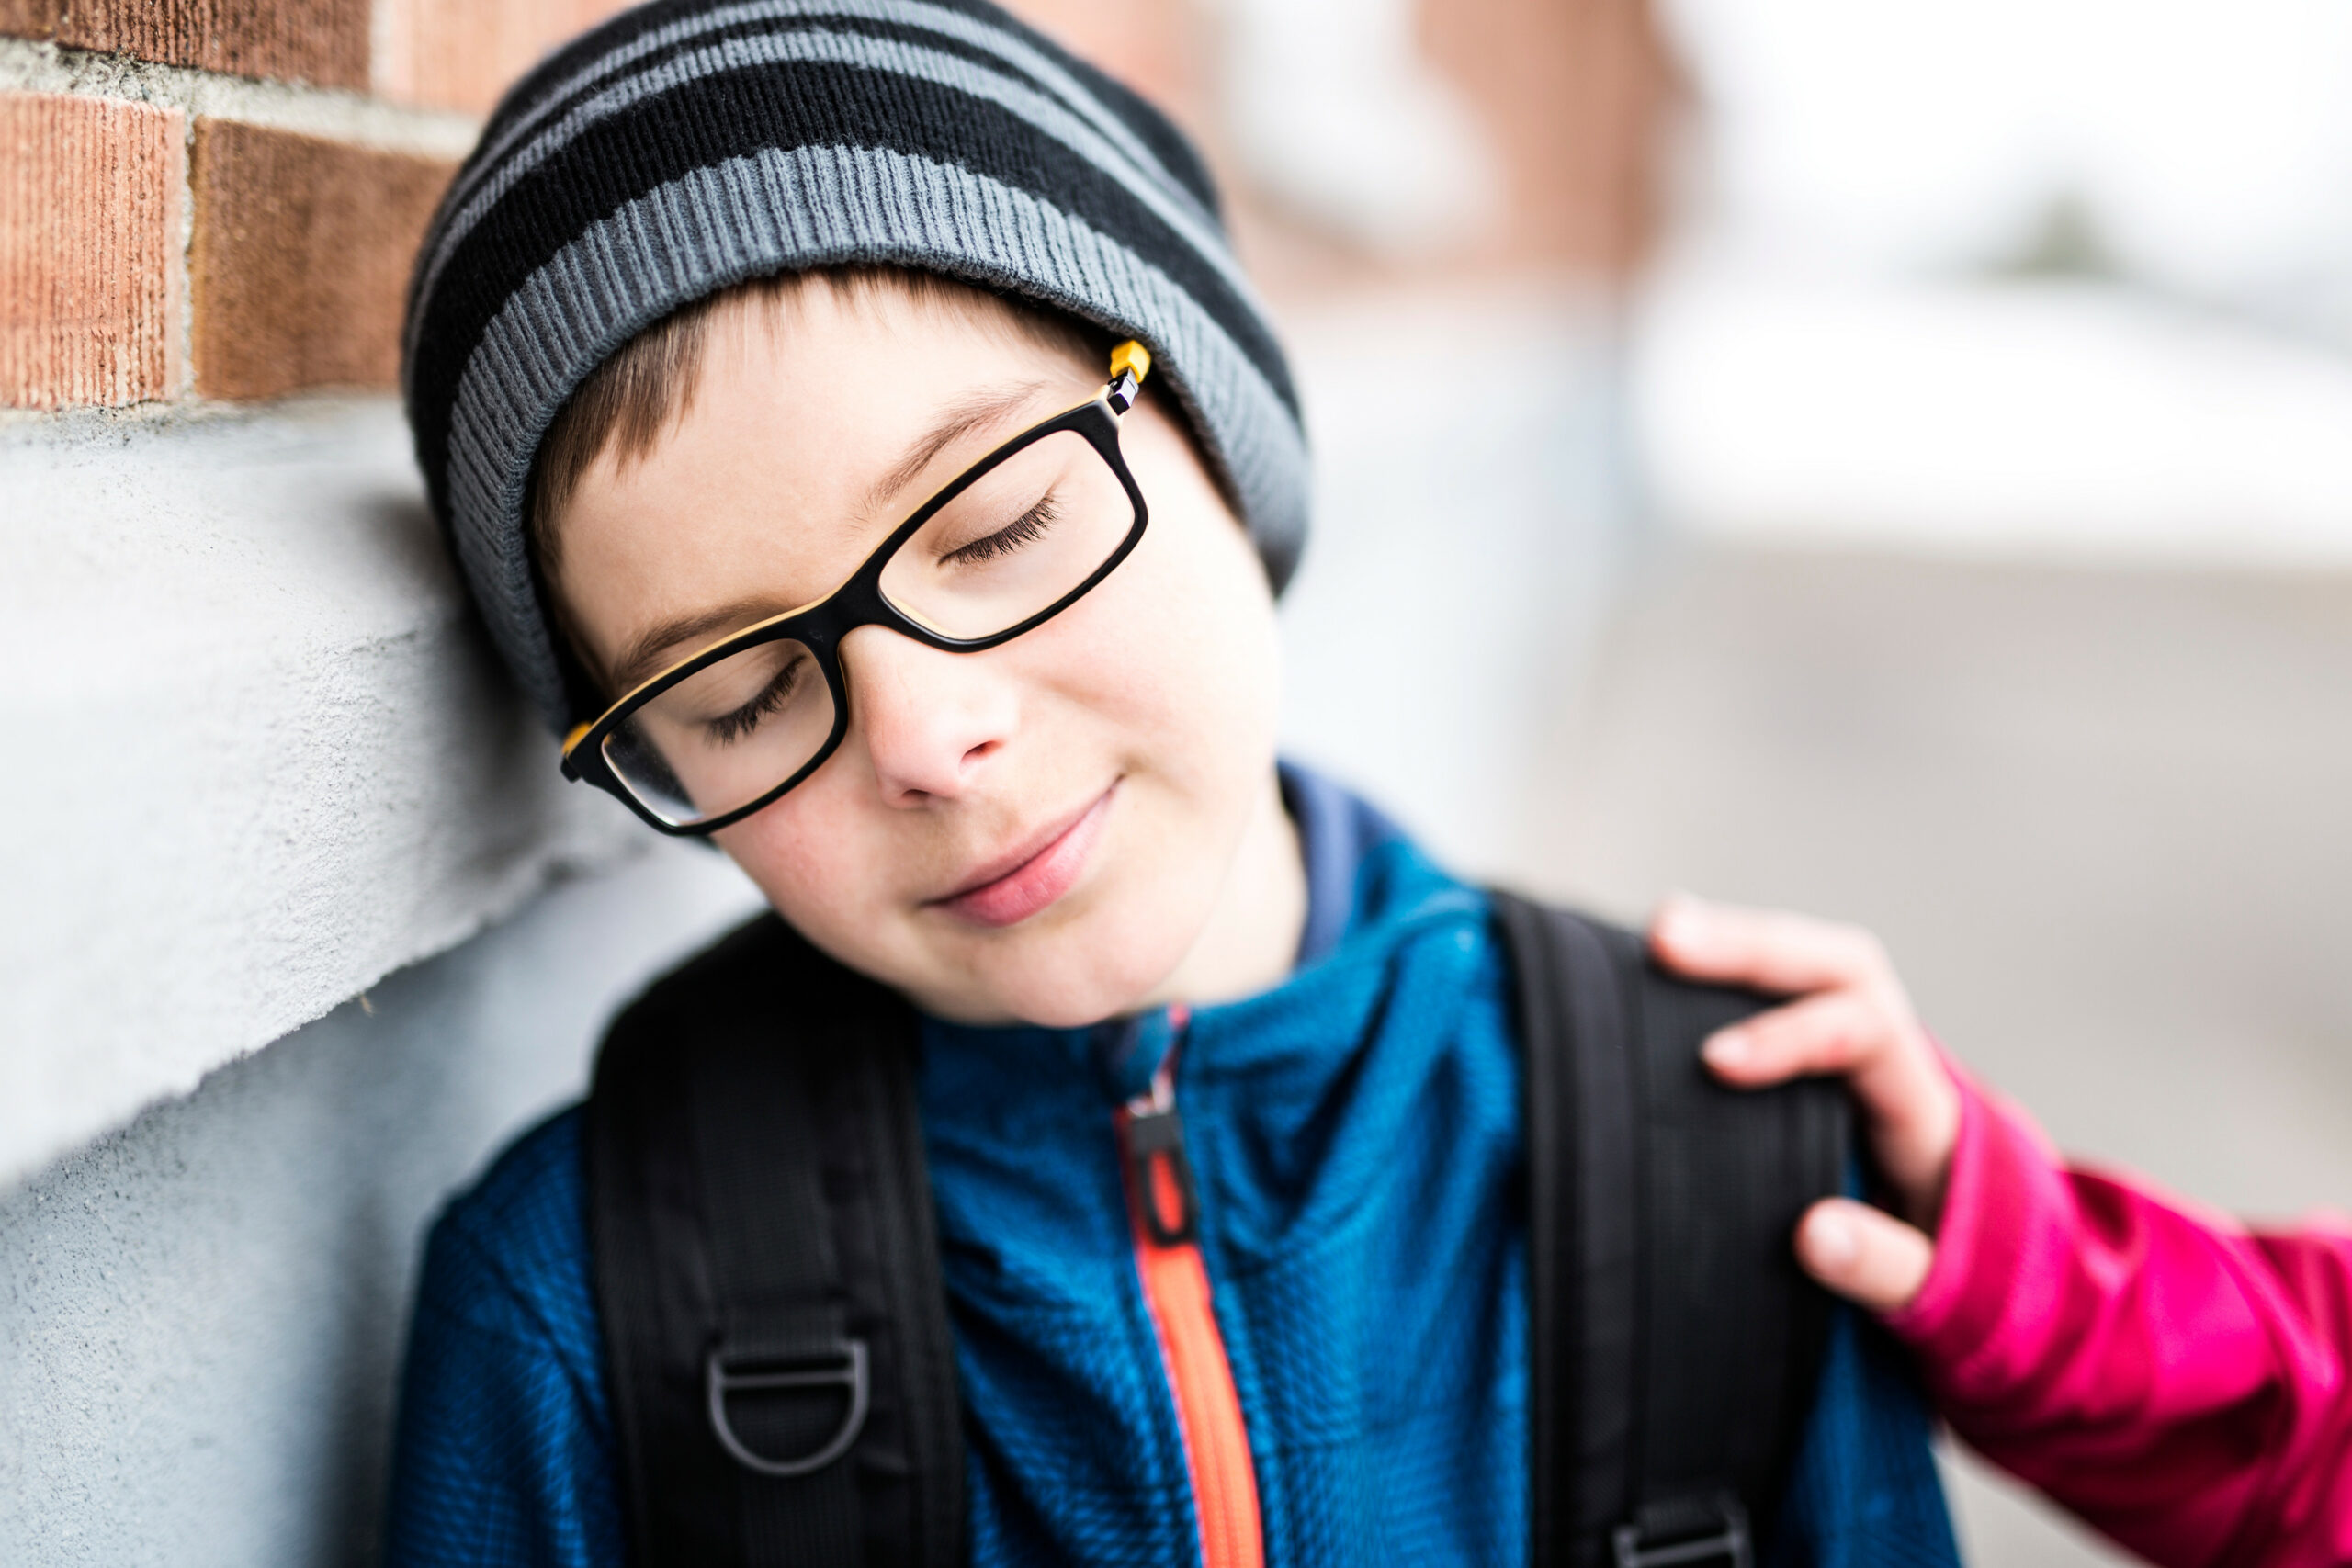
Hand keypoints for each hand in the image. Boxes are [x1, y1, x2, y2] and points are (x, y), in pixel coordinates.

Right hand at [1648, 895, 1960, 1314]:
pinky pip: (1775, 986)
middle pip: (1837, 966)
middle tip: (1668, 938)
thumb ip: (1888, 1267)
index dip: (1793, 1038)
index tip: (1716, 1063)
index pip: (1866, 1034)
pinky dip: (1721, 968)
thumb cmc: (1942, 1261)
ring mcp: (1850, 1036)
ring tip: (1661, 930)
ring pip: (1805, 961)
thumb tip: (1814, 1235)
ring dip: (1734, 940)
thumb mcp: (1938, 1283)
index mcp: (1923, 1103)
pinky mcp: (1808, 1043)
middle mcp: (1892, 1049)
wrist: (1960, 1242)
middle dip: (1754, 948)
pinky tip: (1662, 959)